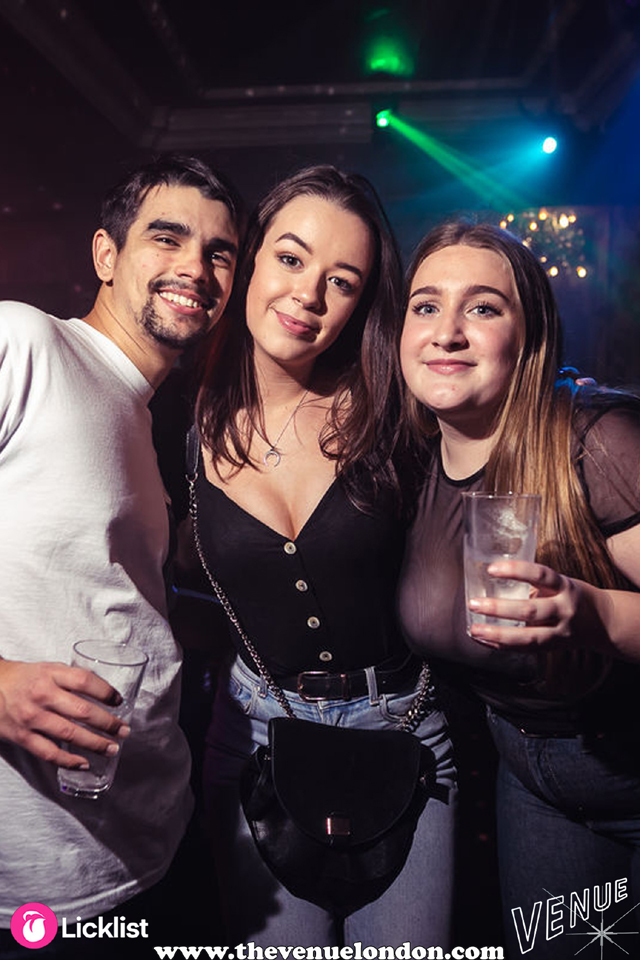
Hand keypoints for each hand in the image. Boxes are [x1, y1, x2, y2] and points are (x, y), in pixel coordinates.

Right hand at [0, 659, 130, 767]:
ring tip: (112, 748)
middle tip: (124, 730)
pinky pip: (49, 752)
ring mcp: (32, 717)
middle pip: (82, 711)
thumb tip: (102, 691)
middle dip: (108, 723)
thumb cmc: (22, 678)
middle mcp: (42, 695)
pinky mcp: (22, 736)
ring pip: (69, 734)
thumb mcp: (47, 668)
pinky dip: (68, 761)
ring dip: (95, 743)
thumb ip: (71, 678)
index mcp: (51, 674)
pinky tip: (84, 763)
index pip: (85, 681)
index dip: (105, 692)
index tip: (119, 701)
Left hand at [468, 560, 583, 648]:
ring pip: (528, 637)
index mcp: (564, 586)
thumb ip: (533, 582)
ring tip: (474, 630)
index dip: (516, 571)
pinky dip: (502, 646)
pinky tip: (483, 640)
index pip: (540, 574)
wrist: (602, 621)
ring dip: (497, 634)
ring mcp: (560, 631)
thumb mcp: (559, 582)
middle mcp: (564, 609)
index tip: (491, 569)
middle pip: (531, 611)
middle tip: (473, 603)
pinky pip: (526, 649)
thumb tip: (491, 577)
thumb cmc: (571, 595)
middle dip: (499, 608)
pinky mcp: (553, 647)